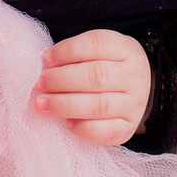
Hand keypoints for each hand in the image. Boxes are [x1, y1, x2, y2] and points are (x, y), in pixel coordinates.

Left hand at [34, 29, 153, 145]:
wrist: (137, 89)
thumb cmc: (108, 67)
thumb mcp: (99, 52)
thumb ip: (75, 55)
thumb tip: (45, 66)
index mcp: (126, 49)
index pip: (98, 44)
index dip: (69, 50)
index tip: (47, 59)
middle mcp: (134, 75)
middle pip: (98, 75)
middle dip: (62, 80)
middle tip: (40, 84)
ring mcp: (135, 103)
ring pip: (99, 105)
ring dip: (65, 105)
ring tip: (42, 104)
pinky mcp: (129, 127)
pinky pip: (107, 132)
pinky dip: (84, 128)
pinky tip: (67, 124)